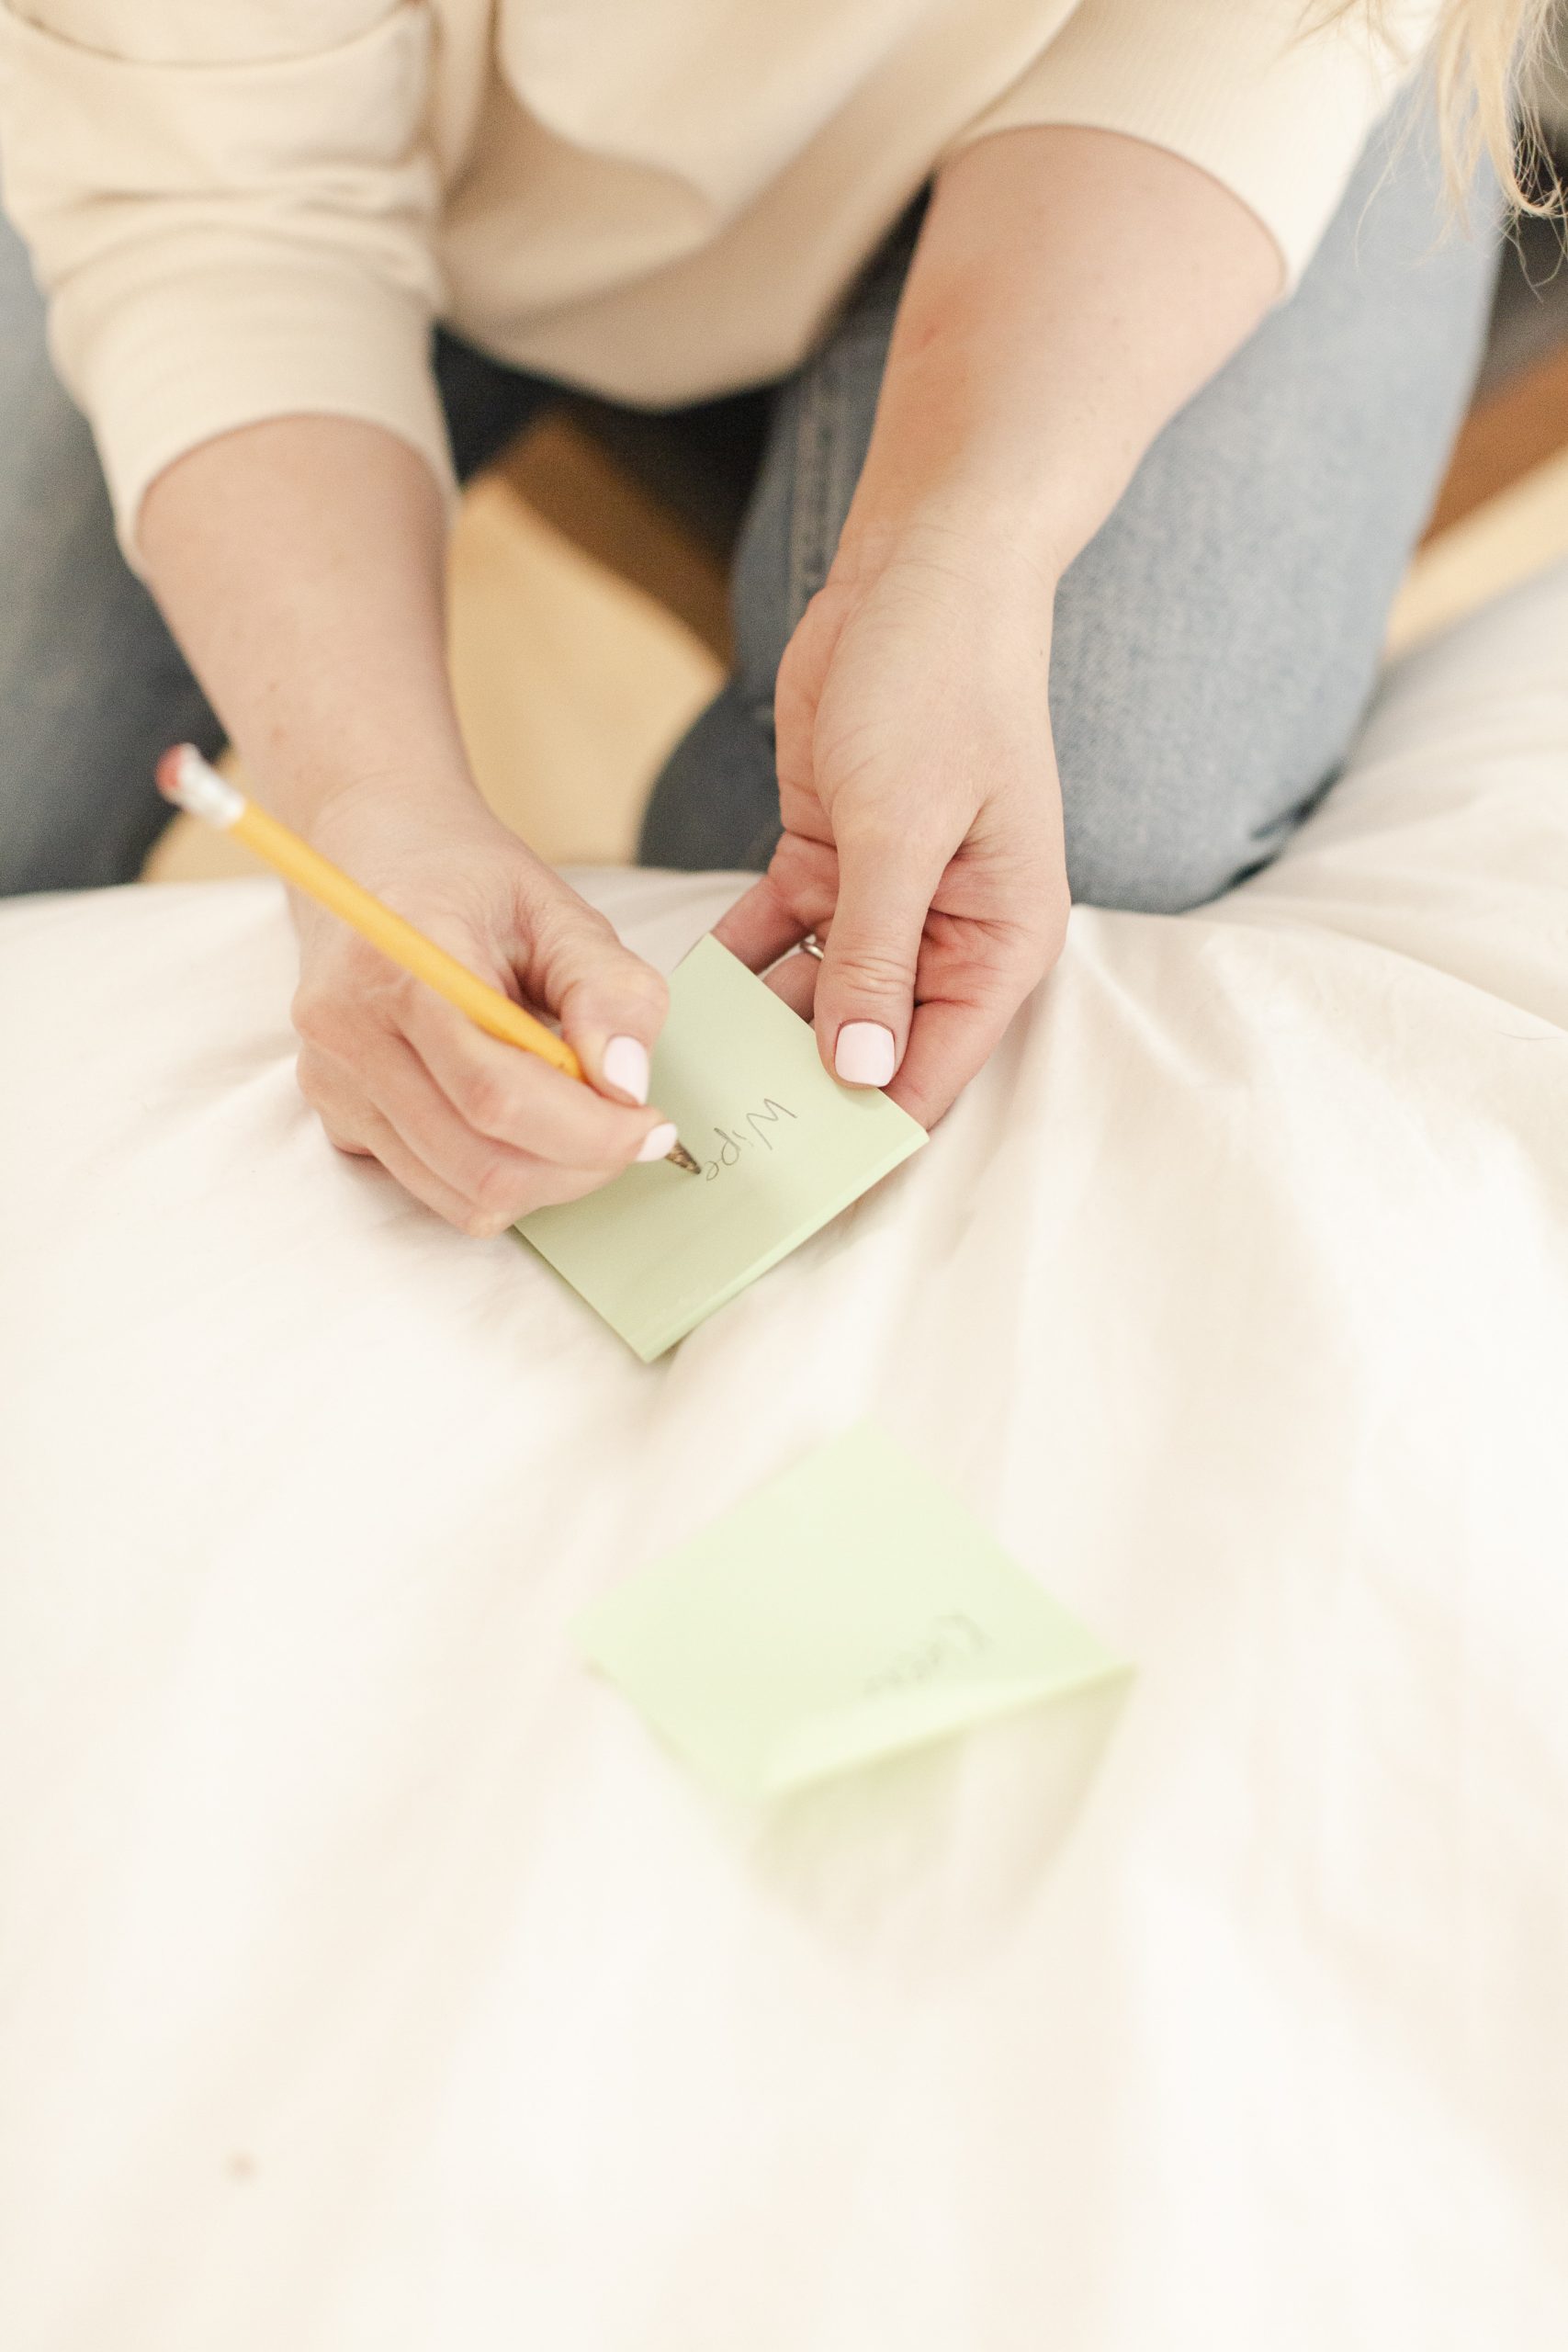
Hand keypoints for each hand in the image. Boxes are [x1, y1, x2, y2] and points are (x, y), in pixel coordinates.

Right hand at [290, 786, 674, 1232]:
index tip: (653, 1124)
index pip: (499, 1097)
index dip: (591, 1132)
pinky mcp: (337, 1116)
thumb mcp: (557, 908)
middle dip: (580, 1167)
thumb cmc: (466, 878)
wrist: (368, 854)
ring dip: (547, 1181)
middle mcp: (349, 1035)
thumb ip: (608, 988)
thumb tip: (628, 1083)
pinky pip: (436, 1189)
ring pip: (463, 1195)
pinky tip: (526, 1122)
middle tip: (632, 1133)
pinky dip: (501, 1176)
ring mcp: (334, 1084)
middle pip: (482, 1164)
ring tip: (584, 1125)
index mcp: (400, 966)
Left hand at [716, 522, 1069, 1127]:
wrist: (919, 571)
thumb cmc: (942, 686)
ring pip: (814, 1002)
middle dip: (799, 1091)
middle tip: (711, 1141)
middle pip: (870, 1051)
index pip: (932, 1073)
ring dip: (757, 1034)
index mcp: (1000, 943)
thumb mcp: (903, 828)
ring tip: (680, 1083)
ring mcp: (887, 905)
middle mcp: (949, 938)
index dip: (865, 1133)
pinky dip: (736, 967)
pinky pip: (777, 941)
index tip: (790, 1183)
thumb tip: (863, 1074)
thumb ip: (877, 954)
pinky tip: (675, 1003)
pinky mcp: (830, 866)